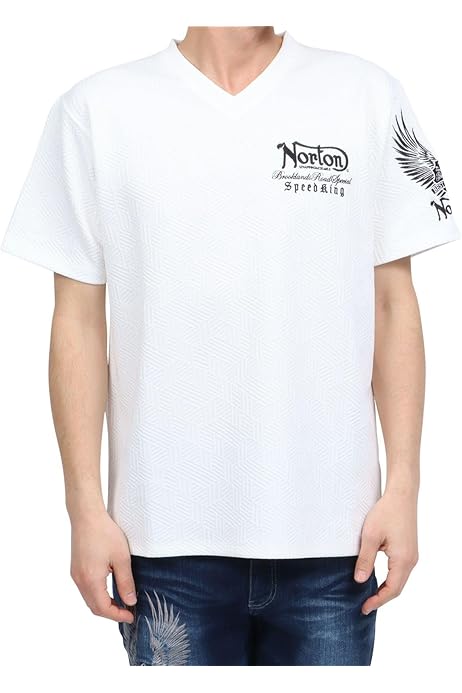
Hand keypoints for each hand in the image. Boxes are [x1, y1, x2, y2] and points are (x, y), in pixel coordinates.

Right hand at [70, 510, 136, 622]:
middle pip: (94, 607)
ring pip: (89, 599)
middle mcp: (80, 581)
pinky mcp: (75, 569)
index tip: (131, 616)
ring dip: (103, 604)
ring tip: (121, 602)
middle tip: (128, 611)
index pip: (103, 608)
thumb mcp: (121, 558)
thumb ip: (125, 582)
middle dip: (111, 612)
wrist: (87, 516)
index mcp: (91, 580)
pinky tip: (109, 589)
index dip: (117, 616)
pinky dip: (97, 594)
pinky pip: (85, 589)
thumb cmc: (105, 533)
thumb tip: (130, 601)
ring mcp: (75, 575)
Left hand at [354, 490, 418, 614]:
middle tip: (364, 605)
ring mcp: (411, 555)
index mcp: (403, 560)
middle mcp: (411, 561)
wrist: (402, 496)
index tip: (364, 608)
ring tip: (369, 595)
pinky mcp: (409, 550)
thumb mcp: (370, 536)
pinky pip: (400, 571)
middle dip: (381, 599)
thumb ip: (365, 559)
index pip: (392, 590)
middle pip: (397, 588)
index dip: (377, 601)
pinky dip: (390, 580)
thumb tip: (359, 580)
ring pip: (399, 580)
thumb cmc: (386, 512)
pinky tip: (378, 580)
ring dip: (386, 590)